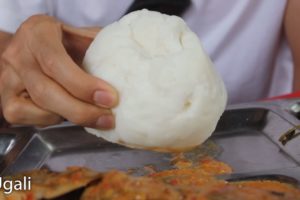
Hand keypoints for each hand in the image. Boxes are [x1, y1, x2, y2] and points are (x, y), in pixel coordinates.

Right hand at [0, 15, 117, 128]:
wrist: (30, 46)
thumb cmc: (60, 40)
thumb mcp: (78, 34)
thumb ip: (97, 46)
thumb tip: (126, 66)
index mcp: (37, 35)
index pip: (56, 64)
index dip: (84, 85)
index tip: (111, 98)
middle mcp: (18, 57)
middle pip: (47, 93)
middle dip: (83, 111)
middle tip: (109, 118)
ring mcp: (8, 81)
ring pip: (41, 109)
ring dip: (73, 118)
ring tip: (98, 118)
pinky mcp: (8, 102)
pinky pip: (33, 120)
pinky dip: (55, 121)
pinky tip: (70, 114)